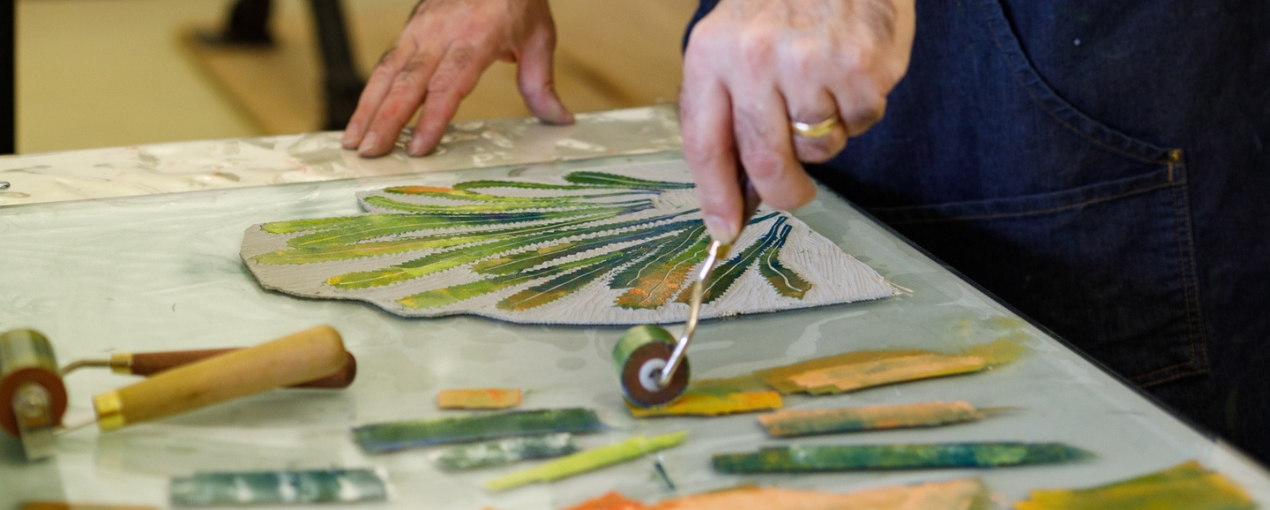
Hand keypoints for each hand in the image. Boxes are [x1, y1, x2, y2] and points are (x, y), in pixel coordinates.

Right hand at [342, 0, 573, 157]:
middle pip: (409, 82)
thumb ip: (540, 82)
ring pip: (388, 72)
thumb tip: (557, 118)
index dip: (432, 117)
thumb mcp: (538, 37)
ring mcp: (421, 28)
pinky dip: (371, 92)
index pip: (450, 83)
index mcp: (476, 36)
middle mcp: (441, 32)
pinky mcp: (411, 28)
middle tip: (370, 153)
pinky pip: (387, 62)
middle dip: (386, 120)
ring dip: (368, 108)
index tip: (418, 146)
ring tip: (353, 143)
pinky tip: (362, 117)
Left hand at [680, 0, 914, 242]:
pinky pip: (861, 122)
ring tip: (823, 85)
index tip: (723, 229)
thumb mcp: (734, 38)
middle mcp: (756, 59)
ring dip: (827, 133)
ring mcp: (809, 63)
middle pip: (766, 163)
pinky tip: (851, 70)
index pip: (705, 143)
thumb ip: (728, 107)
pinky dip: (860, 108)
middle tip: (794, 194)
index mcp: (712, 53)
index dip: (715, 196)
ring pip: (820, 147)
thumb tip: (738, 188)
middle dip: (783, 194)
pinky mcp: (860, 66)